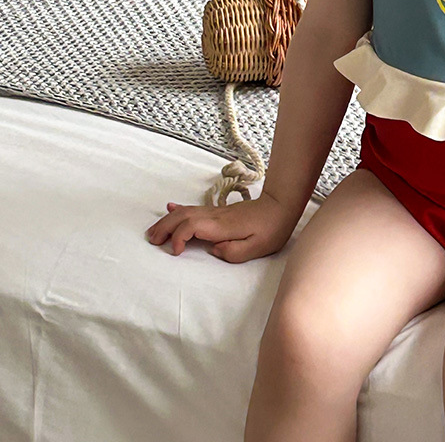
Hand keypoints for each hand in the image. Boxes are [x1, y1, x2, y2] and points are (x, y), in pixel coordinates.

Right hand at [145, 190, 298, 262]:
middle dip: (164, 228)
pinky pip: (194, 208)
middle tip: (151, 240)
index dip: (178, 238)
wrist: (280, 206)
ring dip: (167, 221)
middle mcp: (215, 216)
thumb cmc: (271, 229)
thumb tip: (213, 249)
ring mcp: (216, 212)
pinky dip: (179, 209)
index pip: (191, 226)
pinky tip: (170, 207)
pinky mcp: (218, 212)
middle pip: (183, 217)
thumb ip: (233, 252)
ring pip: (185, 212)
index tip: (175, 252)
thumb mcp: (257, 247)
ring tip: (153, 232)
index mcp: (222, 226)